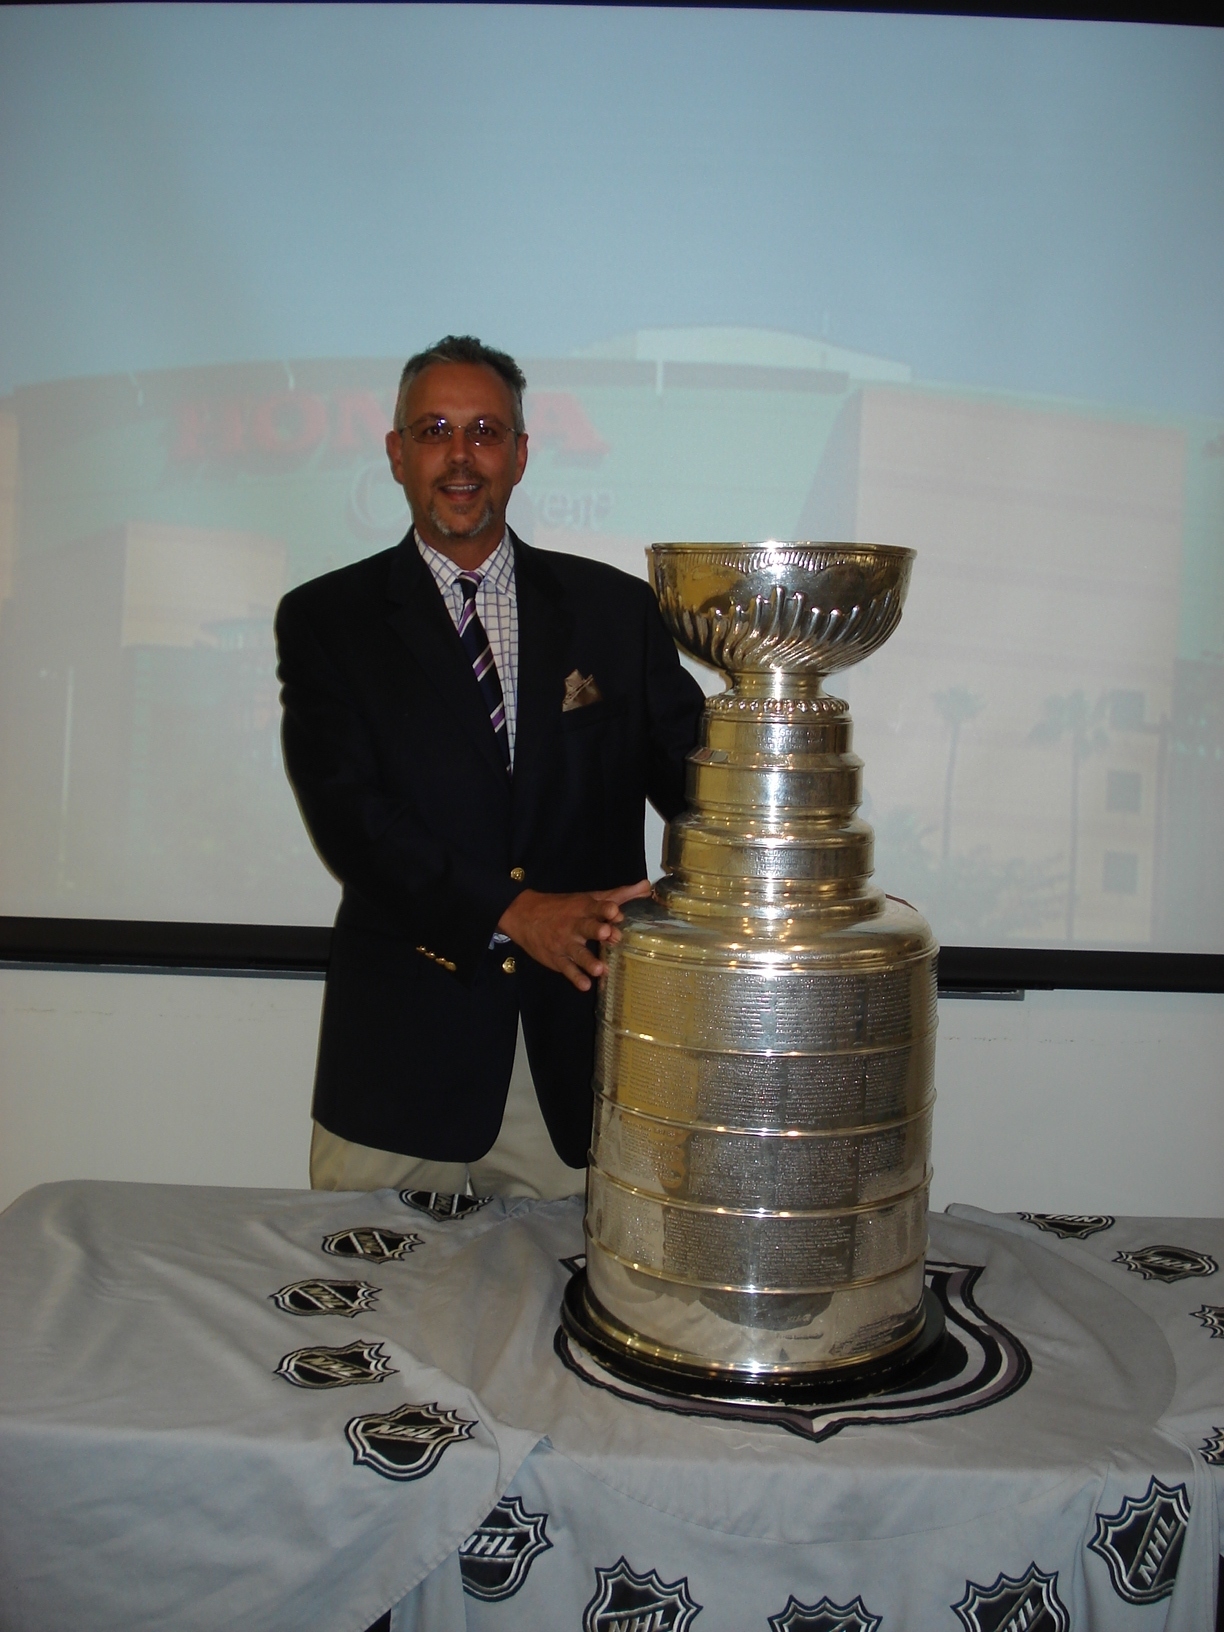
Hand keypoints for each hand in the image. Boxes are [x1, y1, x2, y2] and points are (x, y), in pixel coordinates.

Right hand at [497, 880, 650, 990]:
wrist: (524, 915)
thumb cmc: (565, 907)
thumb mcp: (590, 898)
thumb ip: (620, 895)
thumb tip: (647, 887)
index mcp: (584, 908)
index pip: (595, 907)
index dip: (605, 909)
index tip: (615, 912)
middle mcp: (574, 925)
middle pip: (587, 927)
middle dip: (597, 930)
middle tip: (607, 934)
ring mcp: (565, 943)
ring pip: (578, 953)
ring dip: (588, 961)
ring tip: (600, 970)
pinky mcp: (557, 959)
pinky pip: (567, 969)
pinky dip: (575, 977)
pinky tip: (585, 985)